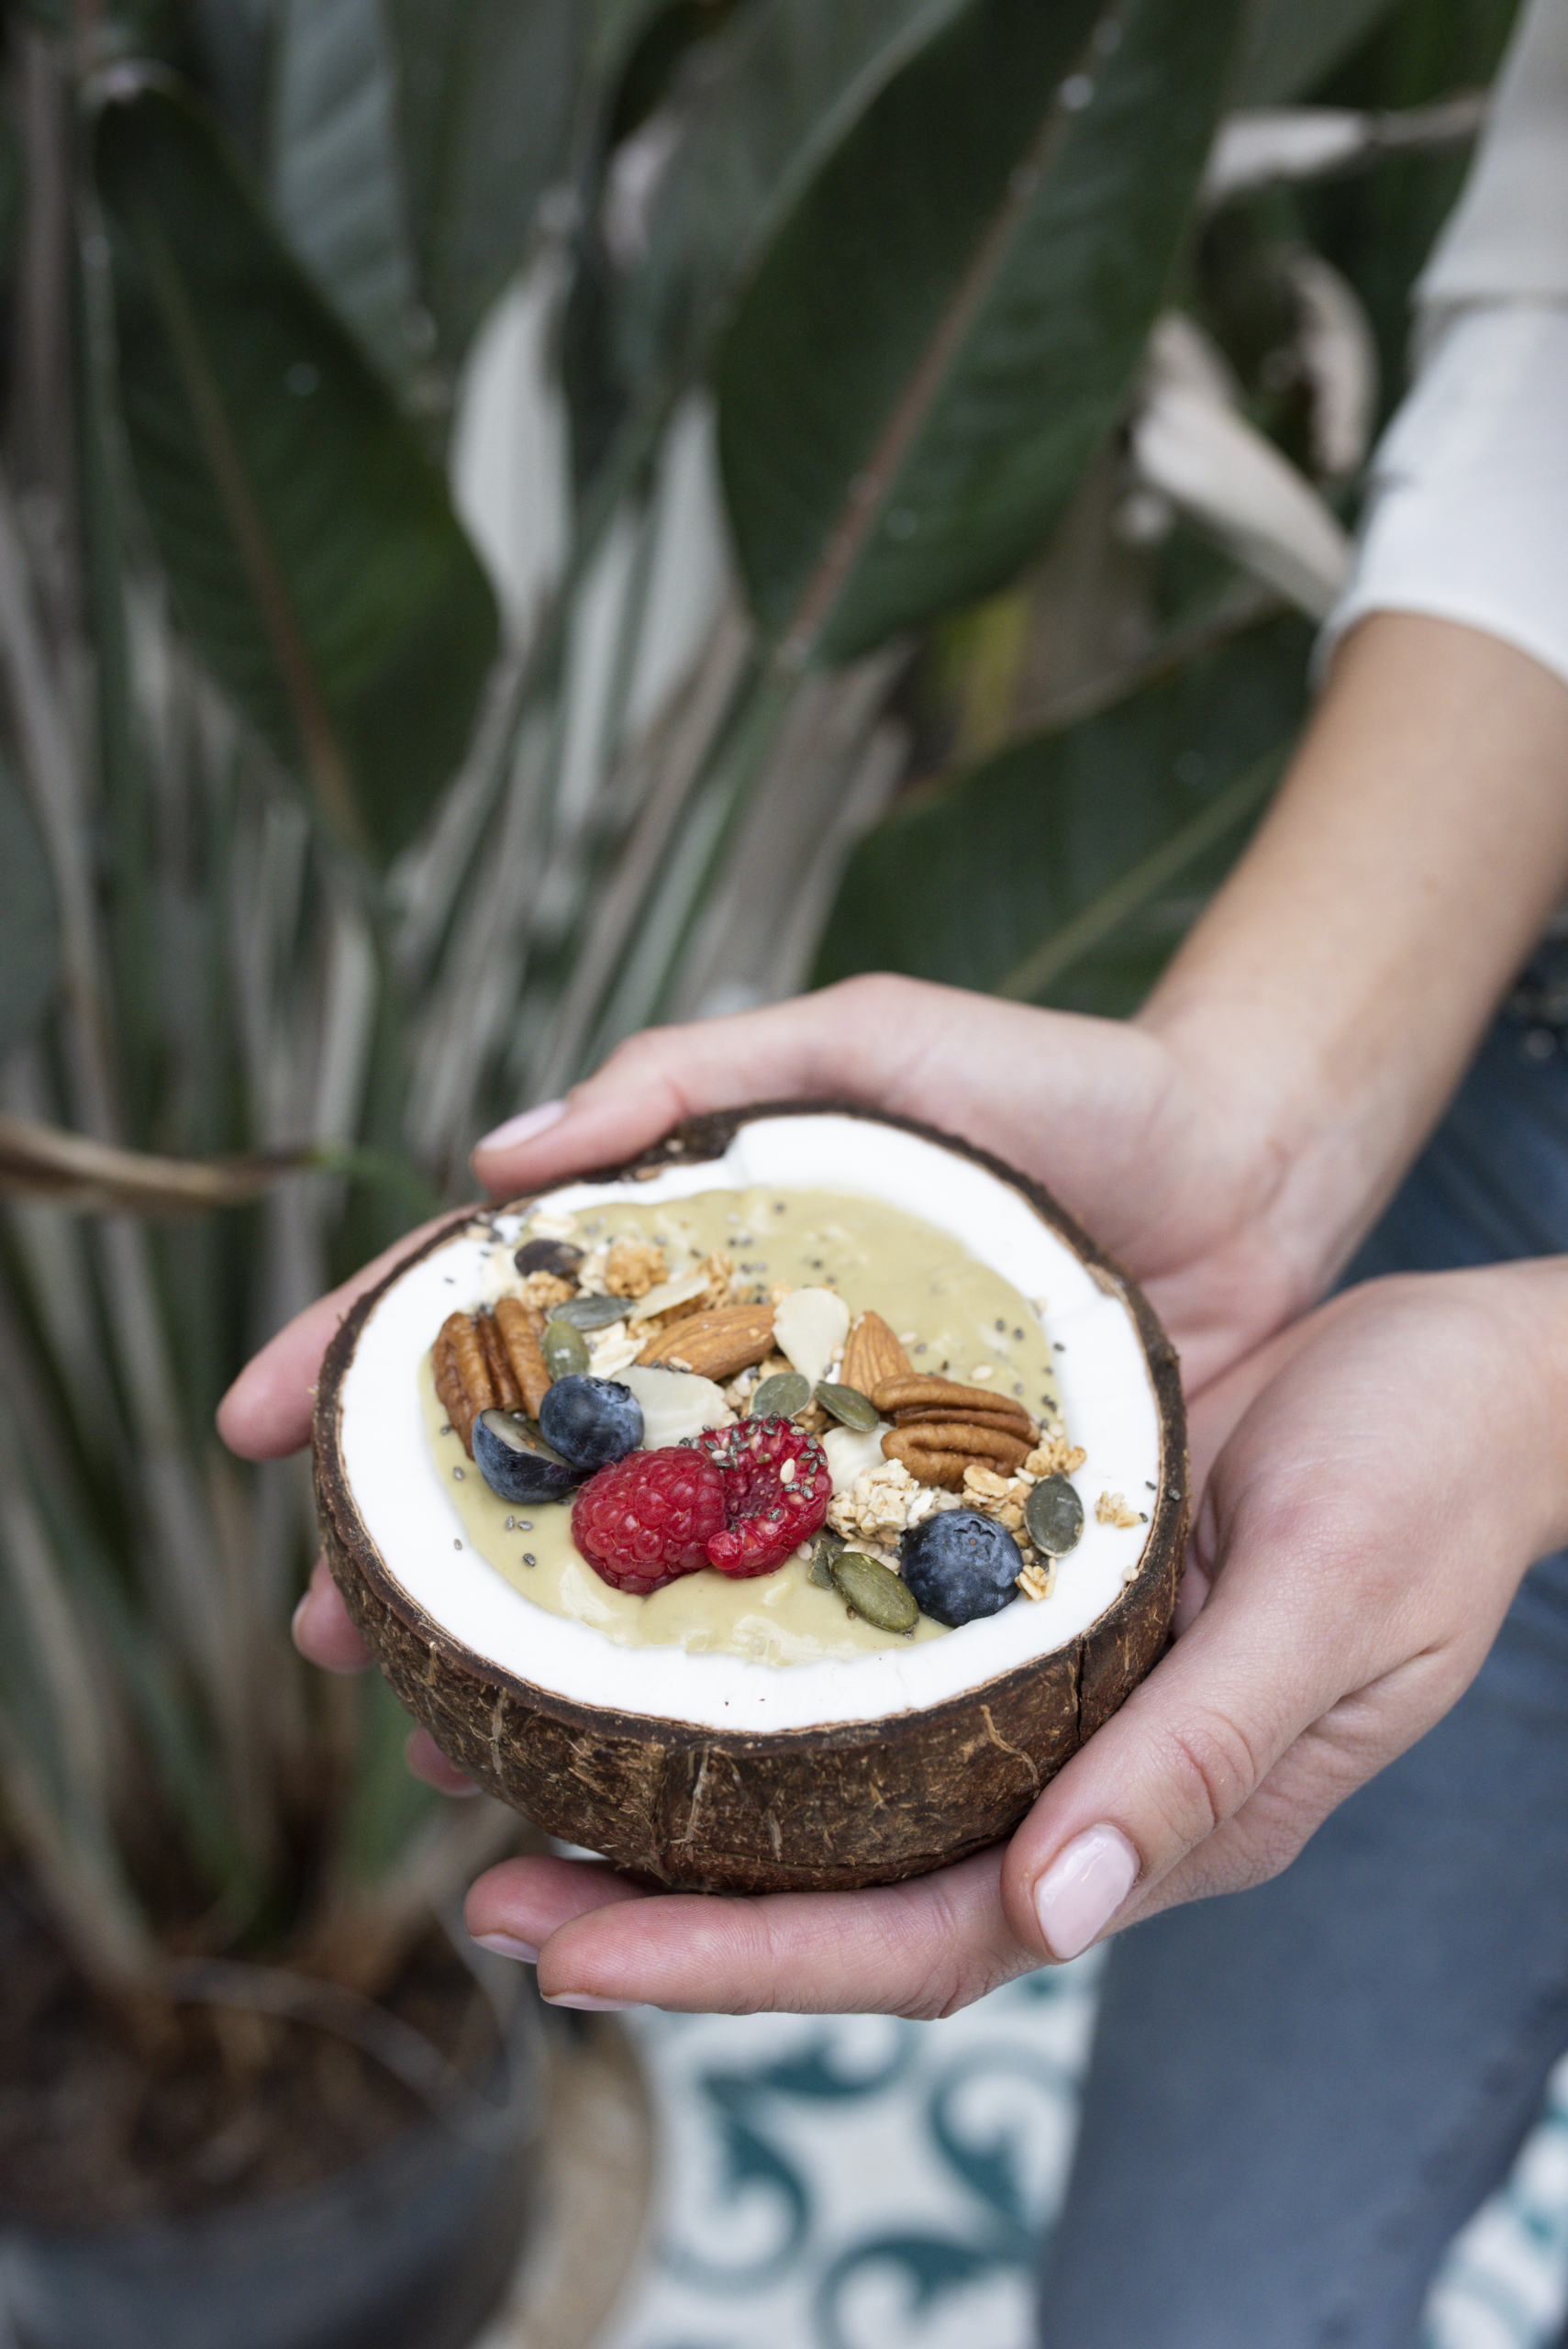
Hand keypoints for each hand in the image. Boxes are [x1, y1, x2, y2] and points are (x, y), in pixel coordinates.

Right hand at [225, 974, 1333, 1710]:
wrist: (1249, 1168)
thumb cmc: (1057, 1086)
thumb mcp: (865, 1040)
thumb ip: (691, 1071)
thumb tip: (490, 1157)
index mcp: (694, 1255)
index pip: (493, 1305)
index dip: (358, 1356)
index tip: (253, 1423)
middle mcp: (737, 1379)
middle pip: (539, 1475)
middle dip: (413, 1553)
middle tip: (327, 1631)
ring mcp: (825, 1477)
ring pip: (645, 1585)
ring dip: (531, 1663)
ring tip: (447, 1738)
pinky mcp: (932, 1556)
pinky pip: (801, 1645)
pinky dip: (709, 1709)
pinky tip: (639, 1775)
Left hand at [461, 1260, 1567, 2013]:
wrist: (1474, 1366)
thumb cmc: (1432, 1479)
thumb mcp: (1336, 1602)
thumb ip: (1206, 1755)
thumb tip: (1058, 1914)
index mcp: (1153, 1814)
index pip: (920, 1939)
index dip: (739, 1962)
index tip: (565, 1951)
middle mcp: (1074, 1764)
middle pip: (843, 1876)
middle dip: (659, 1899)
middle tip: (478, 1872)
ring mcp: (1044, 1678)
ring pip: (835, 1768)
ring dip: (677, 1772)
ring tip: (506, 1742)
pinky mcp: (1022, 1582)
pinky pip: (864, 1644)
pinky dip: (749, 1651)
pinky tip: (651, 1605)